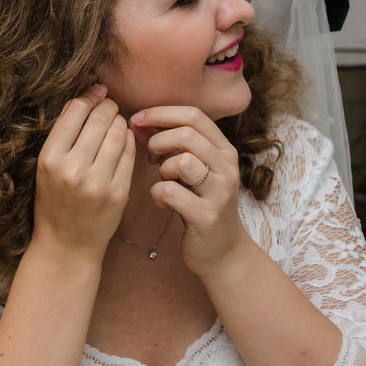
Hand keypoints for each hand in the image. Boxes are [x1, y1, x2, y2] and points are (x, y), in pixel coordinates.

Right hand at [34, 86, 134, 260]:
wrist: (66, 245)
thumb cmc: (54, 202)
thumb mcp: (46, 166)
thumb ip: (63, 134)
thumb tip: (87, 96)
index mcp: (50, 158)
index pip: (75, 111)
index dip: (89, 96)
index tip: (96, 93)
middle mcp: (72, 169)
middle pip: (99, 119)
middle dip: (108, 106)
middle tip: (110, 105)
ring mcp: (97, 182)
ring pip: (117, 133)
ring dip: (120, 121)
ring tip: (117, 122)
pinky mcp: (118, 193)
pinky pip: (129, 154)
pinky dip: (129, 140)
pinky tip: (124, 140)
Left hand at [133, 105, 249, 277]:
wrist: (223, 252)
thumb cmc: (200, 204)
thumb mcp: (192, 170)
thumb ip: (170, 146)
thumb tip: (138, 122)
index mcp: (224, 150)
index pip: (194, 115)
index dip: (161, 113)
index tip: (138, 119)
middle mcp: (227, 167)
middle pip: (186, 134)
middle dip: (158, 141)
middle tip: (150, 157)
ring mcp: (220, 192)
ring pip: (182, 161)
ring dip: (162, 169)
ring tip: (163, 180)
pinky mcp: (207, 216)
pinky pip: (171, 192)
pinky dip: (158, 194)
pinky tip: (162, 201)